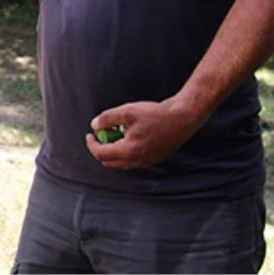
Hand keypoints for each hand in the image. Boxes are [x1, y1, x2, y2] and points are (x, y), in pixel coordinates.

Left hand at [85, 98, 206, 168]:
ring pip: (121, 163)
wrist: (183, 117)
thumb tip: (95, 126)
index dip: (91, 144)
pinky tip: (129, 135)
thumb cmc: (156, 114)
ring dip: (113, 151)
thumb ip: (107, 118)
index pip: (101, 154)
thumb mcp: (127, 111)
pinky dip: (125, 151)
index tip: (90, 135)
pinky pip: (132, 160)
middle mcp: (137, 161)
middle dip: (101, 149)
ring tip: (116, 132)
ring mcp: (146, 162)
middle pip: (109, 162)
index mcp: (129, 151)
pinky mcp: (154, 159)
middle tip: (100, 135)